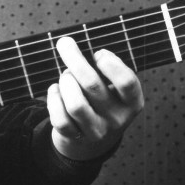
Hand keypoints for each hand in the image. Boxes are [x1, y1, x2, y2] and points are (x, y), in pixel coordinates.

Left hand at [46, 37, 143, 160]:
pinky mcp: (77, 138)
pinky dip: (53, 99)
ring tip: (65, 76)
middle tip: (65, 43)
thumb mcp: (113, 88)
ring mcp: (97, 131)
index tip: (98, 53)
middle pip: (92, 85)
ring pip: (75, 105)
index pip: (126, 82)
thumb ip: (102, 70)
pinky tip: (54, 91)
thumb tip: (74, 48)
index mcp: (132, 102)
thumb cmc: (102, 100)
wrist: (94, 141)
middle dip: (74, 59)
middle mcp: (117, 118)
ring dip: (65, 82)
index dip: (110, 63)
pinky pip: (60, 119)